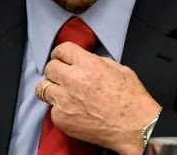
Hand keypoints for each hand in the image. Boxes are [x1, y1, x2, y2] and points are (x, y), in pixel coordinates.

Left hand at [35, 42, 160, 154]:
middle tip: (62, 76)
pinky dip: (60, 110)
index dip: (60, 53)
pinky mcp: (61, 119)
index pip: (61, 49)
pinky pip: (51, 110)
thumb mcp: (119, 68)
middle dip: (56, 70)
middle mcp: (73, 79)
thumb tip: (86, 60)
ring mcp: (65, 100)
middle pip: (49, 68)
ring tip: (62, 93)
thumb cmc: (132, 99)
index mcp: (88, 64)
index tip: (60, 58)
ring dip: (52, 89)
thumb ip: (98, 61)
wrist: (135, 127)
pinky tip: (72, 111)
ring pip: (42, 88)